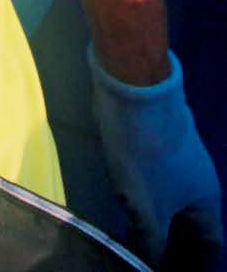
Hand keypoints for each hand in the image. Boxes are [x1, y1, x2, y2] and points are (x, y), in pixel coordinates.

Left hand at [89, 46, 222, 266]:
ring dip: (160, 226)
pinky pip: (156, 184)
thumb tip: (151, 263)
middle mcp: (198, 180)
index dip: (202, 264)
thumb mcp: (147, 207)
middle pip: (193, 225)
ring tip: (140, 245)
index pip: (212, 244)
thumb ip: (152, 241)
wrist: (133, 87)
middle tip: (154, 262)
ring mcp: (177, 159)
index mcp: (206, 200)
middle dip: (179, 247)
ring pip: (173, 203)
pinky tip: (128, 210)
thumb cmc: (147, 154)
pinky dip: (148, 202)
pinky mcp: (155, 143)